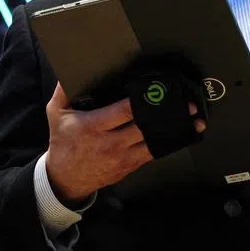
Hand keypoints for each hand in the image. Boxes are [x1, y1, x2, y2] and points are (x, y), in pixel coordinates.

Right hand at [43, 83, 203, 204]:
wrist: (66, 178)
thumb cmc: (63, 142)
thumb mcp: (56, 113)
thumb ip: (63, 91)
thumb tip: (69, 72)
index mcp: (94, 126)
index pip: (124, 112)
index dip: (142, 101)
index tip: (156, 90)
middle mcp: (111, 142)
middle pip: (144, 126)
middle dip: (165, 114)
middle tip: (186, 103)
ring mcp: (123, 156)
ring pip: (153, 142)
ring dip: (173, 131)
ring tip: (193, 120)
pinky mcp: (130, 165)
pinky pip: (152, 153)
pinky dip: (166, 143)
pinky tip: (180, 134)